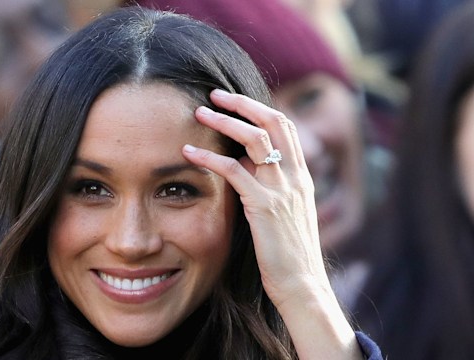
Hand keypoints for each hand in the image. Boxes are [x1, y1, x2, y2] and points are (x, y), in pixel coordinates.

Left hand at [182, 89, 325, 306]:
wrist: (301, 285)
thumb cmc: (288, 254)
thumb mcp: (285, 213)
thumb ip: (269, 186)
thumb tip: (244, 166)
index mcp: (301, 176)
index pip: (284, 127)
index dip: (259, 108)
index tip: (234, 101)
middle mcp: (295, 176)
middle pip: (273, 121)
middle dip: (243, 103)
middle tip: (215, 94)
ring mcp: (282, 189)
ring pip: (255, 139)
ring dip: (225, 121)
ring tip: (199, 113)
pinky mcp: (264, 206)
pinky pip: (234, 171)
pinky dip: (209, 158)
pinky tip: (188, 153)